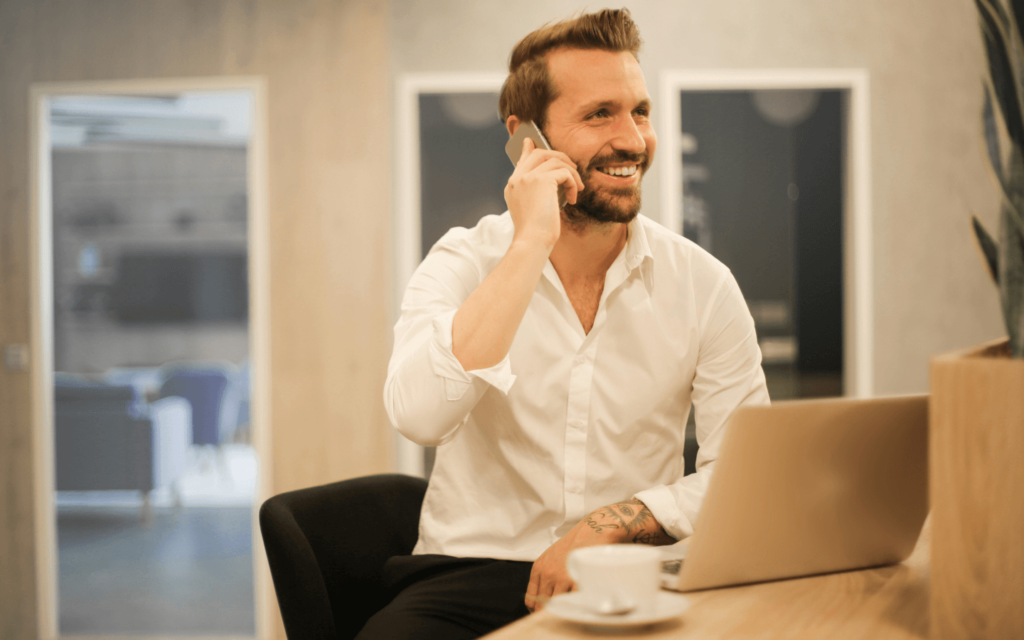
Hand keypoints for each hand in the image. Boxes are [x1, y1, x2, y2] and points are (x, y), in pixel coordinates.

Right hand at [503, 137, 583, 250]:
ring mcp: (528, 177)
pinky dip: (573, 183)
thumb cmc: (535, 232)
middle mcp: (517, 178)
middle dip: (559, 157)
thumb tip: (553, 179)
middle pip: (539, 153)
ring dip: (571, 172)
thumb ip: (537, 192)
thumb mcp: (533, 209)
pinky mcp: (541, 180)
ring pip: (555, 160)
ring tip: (577, 187)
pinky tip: (573, 198)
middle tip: (572, 169)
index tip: (532, 142)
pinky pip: (564, 172)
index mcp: (513, 186)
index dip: (529, 149)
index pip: (522, 160)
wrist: (532, 241)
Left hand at [524, 499, 674, 612]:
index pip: (531, 600)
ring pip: (558, 606)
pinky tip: (580, 607)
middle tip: (559, 616)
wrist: (593, 530)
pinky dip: (576, 607)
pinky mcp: (577, 579)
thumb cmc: (575, 543)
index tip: (545, 614)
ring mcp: (562, 577)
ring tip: (571, 611)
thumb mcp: (551, 557)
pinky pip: (573, 602)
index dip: (537, 611)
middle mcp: (548, 574)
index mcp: (539, 568)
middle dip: (550, 613)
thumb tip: (543, 598)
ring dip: (565, 610)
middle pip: (543, 606)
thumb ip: (545, 576)